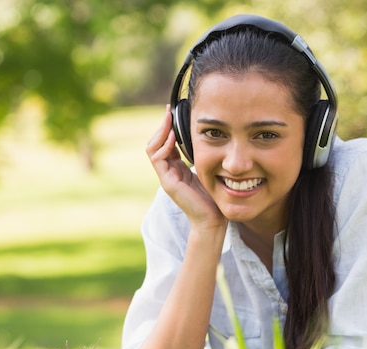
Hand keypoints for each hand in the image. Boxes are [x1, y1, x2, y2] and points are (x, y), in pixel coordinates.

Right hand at [146, 105, 226, 230]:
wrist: (213, 219)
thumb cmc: (214, 197)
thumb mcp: (209, 169)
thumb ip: (203, 156)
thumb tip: (208, 136)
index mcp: (176, 168)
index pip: (165, 143)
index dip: (167, 127)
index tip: (172, 111)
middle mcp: (168, 172)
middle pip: (155, 143)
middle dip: (161, 126)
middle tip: (168, 111)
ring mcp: (166, 177)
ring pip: (152, 149)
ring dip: (160, 133)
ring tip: (168, 121)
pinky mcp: (168, 183)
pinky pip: (158, 159)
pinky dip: (164, 146)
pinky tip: (173, 137)